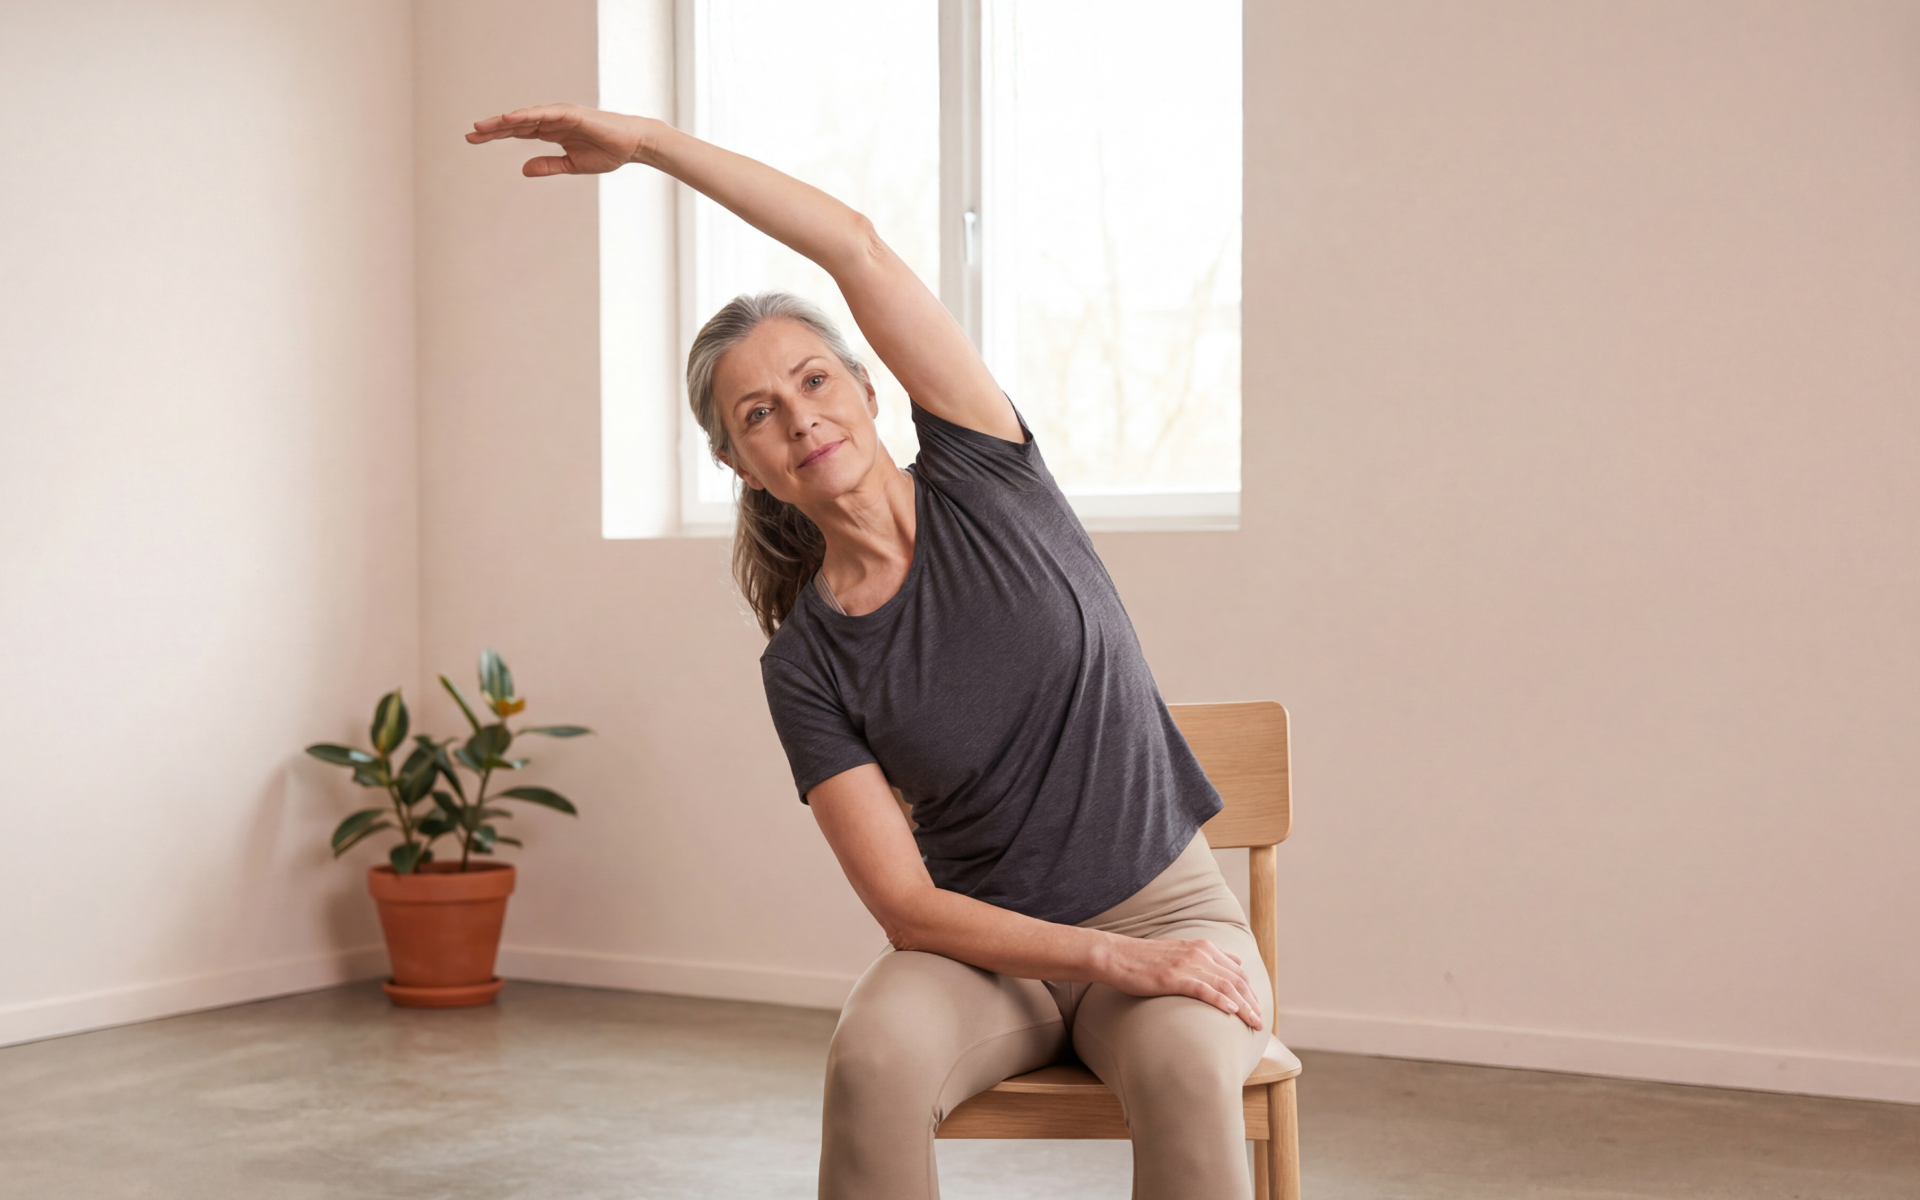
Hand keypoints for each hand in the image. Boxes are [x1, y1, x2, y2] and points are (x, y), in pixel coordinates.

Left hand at [465, 104, 650, 176]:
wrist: (632, 146)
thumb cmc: (607, 153)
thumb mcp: (572, 165)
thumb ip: (548, 165)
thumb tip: (523, 170)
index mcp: (551, 132)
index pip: (517, 131)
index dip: (496, 134)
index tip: (474, 139)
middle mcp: (552, 121)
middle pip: (516, 123)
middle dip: (493, 129)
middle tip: (470, 135)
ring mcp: (561, 116)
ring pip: (526, 117)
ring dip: (504, 121)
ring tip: (483, 127)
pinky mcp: (572, 114)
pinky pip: (545, 114)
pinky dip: (527, 115)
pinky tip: (510, 119)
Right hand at [1098, 935, 1264, 1029]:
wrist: (1118, 956)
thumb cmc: (1146, 959)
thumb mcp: (1180, 952)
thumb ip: (1204, 958)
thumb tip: (1228, 966)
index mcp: (1203, 947)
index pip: (1236, 970)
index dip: (1250, 991)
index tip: (1256, 1008)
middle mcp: (1200, 953)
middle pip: (1236, 979)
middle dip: (1252, 1002)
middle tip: (1261, 1021)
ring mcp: (1187, 964)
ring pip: (1226, 986)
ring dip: (1244, 1006)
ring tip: (1254, 1022)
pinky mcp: (1175, 977)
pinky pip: (1205, 990)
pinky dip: (1222, 1001)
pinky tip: (1232, 1012)